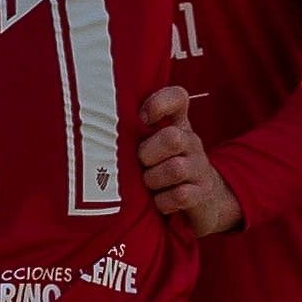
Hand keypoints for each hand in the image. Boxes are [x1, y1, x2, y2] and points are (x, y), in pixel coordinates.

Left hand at [135, 84, 240, 234]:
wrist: (206, 202)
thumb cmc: (165, 168)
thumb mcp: (153, 145)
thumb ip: (134, 131)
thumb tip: (95, 127)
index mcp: (178, 125)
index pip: (177, 98)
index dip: (159, 103)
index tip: (143, 119)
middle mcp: (191, 142)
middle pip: (172, 138)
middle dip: (148, 154)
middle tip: (141, 164)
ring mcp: (199, 168)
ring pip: (175, 168)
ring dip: (154, 180)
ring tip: (149, 185)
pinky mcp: (202, 194)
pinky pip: (180, 196)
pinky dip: (163, 202)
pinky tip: (159, 202)